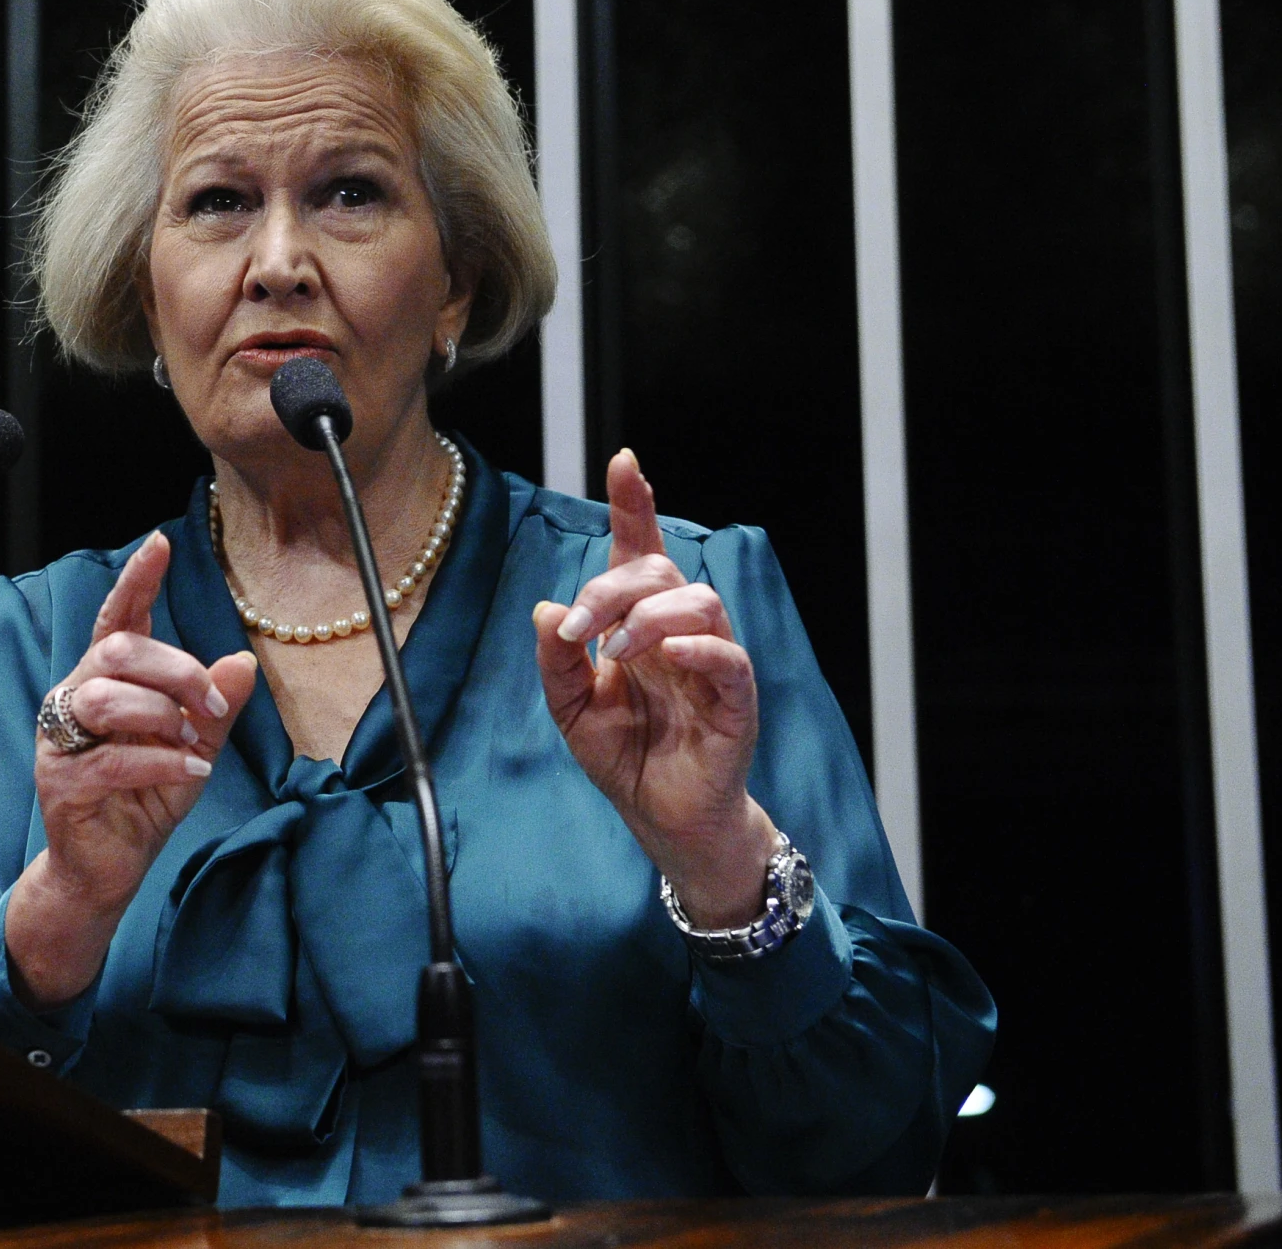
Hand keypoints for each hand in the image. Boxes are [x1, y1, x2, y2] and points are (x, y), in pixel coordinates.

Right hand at [7, 532, 257, 1007]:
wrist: (107, 871)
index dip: (137, 581)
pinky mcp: (61, 782)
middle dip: (173, 668)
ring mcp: (61, 740)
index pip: (118, 619)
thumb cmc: (144, 801)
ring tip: (193, 745)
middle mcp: (75, 699)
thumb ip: (214, 707)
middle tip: (210, 700)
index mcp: (105, 681)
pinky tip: (189, 774)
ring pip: (107, 698)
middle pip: (116, 653)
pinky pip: (113, 758)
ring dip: (163, 717)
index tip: (161, 544)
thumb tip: (243, 661)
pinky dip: (160, 763)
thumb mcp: (192, 748)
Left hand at [533, 451, 775, 927]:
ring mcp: (711, 663)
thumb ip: (556, 662)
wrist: (661, 819)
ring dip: (648, 618)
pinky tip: (668, 655)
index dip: (634, 505)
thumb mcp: (570, 709)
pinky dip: (699, 649)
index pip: (640, 550)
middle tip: (579, 630)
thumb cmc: (625, 755)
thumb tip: (545, 610)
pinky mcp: (735, 701)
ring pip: (698, 602)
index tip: (623, 463)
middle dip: (612, 588)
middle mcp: (678, 633)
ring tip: (615, 653)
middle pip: (659, 571)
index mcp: (638, 624)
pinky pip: (729, 659)